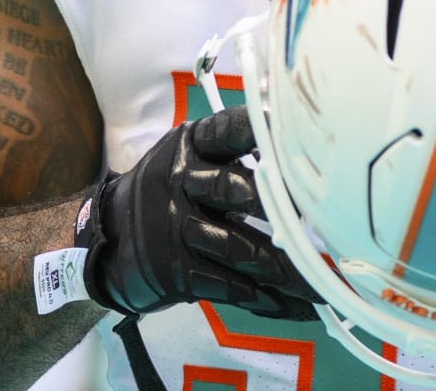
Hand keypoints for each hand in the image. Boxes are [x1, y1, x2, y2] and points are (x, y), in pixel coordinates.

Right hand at [77, 106, 316, 318]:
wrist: (107, 238)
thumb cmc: (166, 191)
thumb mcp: (188, 156)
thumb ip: (233, 147)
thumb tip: (297, 133)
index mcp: (191, 146)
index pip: (229, 130)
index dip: (264, 130)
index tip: (299, 133)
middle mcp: (182, 183)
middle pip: (237, 191)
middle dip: (284, 208)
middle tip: (328, 221)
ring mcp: (177, 229)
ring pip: (240, 248)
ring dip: (287, 270)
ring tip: (324, 282)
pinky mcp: (176, 270)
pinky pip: (228, 287)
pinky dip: (265, 300)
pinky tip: (294, 307)